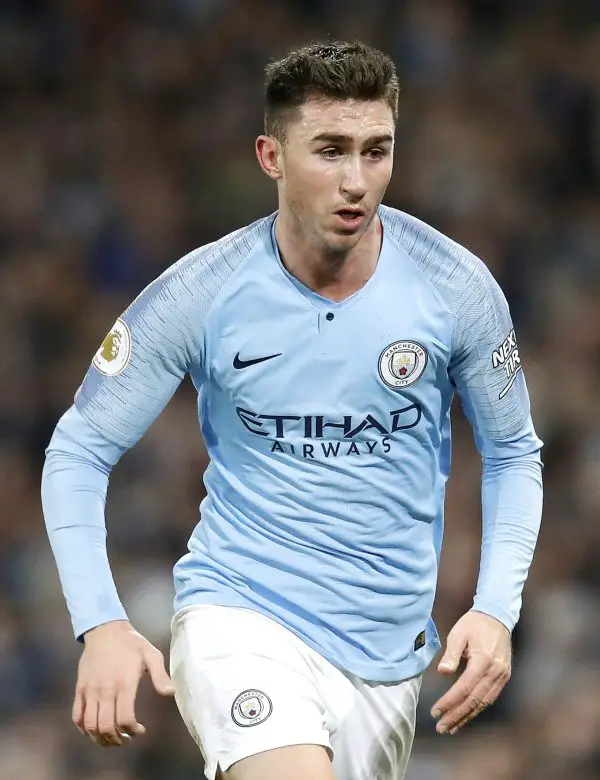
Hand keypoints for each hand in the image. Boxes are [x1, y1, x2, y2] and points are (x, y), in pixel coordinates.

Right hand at [73, 620, 174, 746]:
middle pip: (106, 727)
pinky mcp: (80, 689)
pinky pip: (77, 716)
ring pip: (90, 726)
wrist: (105, 629)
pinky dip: (83, 729)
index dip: (132, 731)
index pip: (125, 719)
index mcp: (124, 683)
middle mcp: (105, 689)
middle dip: (117, 739)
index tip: (140, 730)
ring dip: (100, 738)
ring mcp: (90, 690)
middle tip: (126, 739)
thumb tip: (171, 693)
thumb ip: (160, 675)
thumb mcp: (151, 654)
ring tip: (112, 738)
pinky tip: (94, 730)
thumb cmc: (131, 643)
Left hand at [431, 610, 510, 734]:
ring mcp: (501, 676)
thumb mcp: (458, 634)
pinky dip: (478, 709)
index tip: (435, 712)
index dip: (449, 702)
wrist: (497, 616)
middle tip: (441, 727)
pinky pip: (490, 697)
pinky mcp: (504, 676)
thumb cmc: (474, 623)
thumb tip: (443, 672)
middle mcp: (494, 672)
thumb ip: (451, 654)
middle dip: (456, 716)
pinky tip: (467, 715)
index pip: (463, 688)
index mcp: (482, 661)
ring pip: (483, 702)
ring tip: (452, 727)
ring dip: (467, 716)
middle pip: (474, 700)